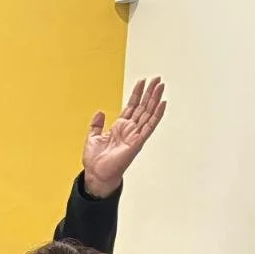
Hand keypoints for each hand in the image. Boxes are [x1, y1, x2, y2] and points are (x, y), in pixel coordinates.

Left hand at [81, 76, 166, 197]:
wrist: (96, 174)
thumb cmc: (96, 161)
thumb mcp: (92, 137)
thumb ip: (96, 124)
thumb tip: (100, 112)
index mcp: (120, 127)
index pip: (132, 106)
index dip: (137, 93)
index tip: (142, 82)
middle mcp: (130, 129)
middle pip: (143, 107)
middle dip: (149, 92)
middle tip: (157, 79)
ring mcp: (135, 135)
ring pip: (148, 113)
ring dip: (155, 99)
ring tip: (161, 86)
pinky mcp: (138, 142)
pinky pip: (149, 126)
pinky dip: (156, 115)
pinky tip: (162, 104)